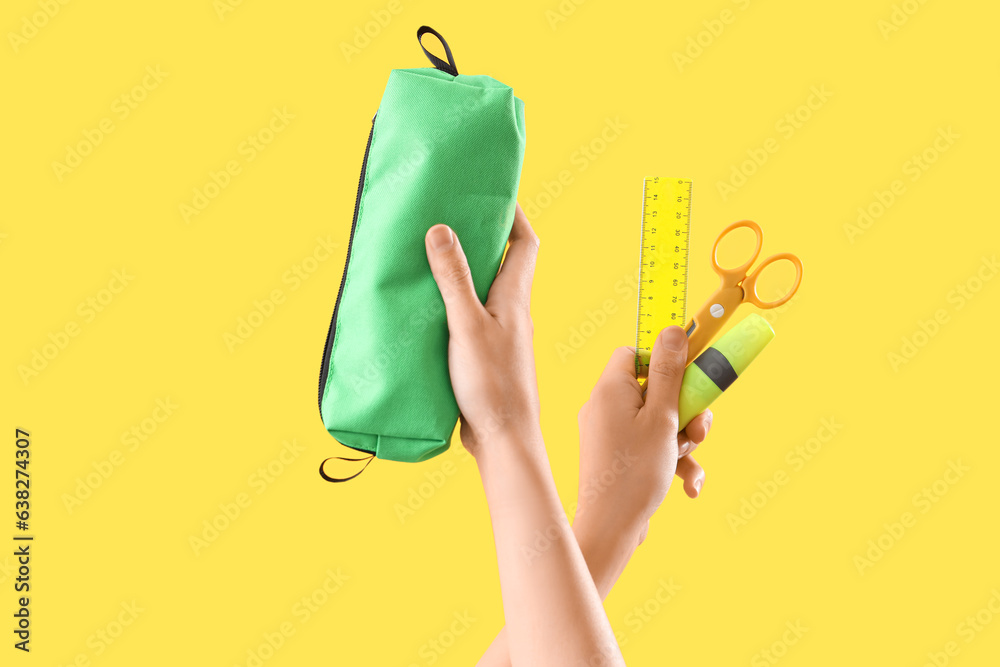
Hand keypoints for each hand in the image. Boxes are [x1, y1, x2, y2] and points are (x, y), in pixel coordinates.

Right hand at [424, 204, 540, 455]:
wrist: (501, 442)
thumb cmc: (493, 385)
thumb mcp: (466, 325)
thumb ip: (454, 278)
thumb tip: (442, 228)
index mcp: (514, 297)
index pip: (525, 243)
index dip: (513, 214)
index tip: (490, 193)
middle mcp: (510, 312)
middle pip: (501, 263)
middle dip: (478, 239)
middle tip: (445, 220)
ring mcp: (497, 336)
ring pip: (481, 293)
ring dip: (459, 274)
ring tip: (425, 258)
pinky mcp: (481, 358)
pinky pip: (466, 320)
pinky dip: (448, 307)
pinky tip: (423, 311)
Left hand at [574, 327, 713, 544]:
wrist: (611, 528)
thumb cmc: (635, 472)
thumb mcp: (662, 416)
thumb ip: (670, 373)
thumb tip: (673, 330)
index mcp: (610, 388)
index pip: (636, 353)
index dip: (665, 360)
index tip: (691, 372)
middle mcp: (605, 407)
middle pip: (655, 389)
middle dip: (684, 409)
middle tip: (697, 427)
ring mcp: (610, 433)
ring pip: (659, 421)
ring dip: (682, 439)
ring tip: (685, 460)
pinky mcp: (618, 457)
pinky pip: (651, 446)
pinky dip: (671, 461)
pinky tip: (687, 485)